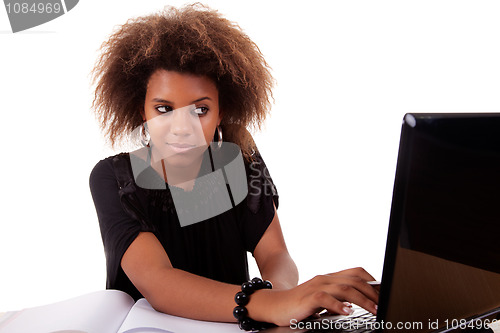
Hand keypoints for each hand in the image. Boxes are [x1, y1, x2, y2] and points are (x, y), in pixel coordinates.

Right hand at [249, 267, 378, 325]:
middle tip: (383, 305)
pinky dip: (338, 305)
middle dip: (373, 292)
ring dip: (362, 300)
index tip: (385, 293)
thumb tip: (357, 305)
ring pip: (345, 289)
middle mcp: (325, 279)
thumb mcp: (323, 299)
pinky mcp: (308, 297)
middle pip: (355, 280)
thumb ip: (338, 298)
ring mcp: (317, 286)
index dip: (373, 281)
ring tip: (374, 310)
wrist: (275, 305)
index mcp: (330, 278)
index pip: (357, 272)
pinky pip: (326, 298)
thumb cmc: (300, 304)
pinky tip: (347, 312)